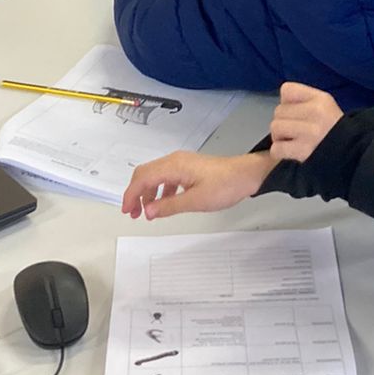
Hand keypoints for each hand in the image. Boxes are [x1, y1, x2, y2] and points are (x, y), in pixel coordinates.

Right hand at [121, 151, 273, 220]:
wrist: (246, 175)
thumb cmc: (224, 186)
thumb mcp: (195, 201)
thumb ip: (169, 206)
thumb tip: (148, 211)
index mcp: (173, 166)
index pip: (143, 178)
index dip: (131, 195)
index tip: (127, 211)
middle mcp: (174, 160)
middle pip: (145, 174)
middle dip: (135, 193)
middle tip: (132, 213)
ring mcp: (182, 163)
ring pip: (155, 176)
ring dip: (147, 193)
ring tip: (147, 212)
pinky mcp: (189, 168)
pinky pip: (167, 177)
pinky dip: (160, 190)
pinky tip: (164, 203)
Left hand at [271, 83, 343, 162]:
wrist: (352, 154)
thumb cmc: (335, 130)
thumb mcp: (326, 106)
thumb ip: (305, 100)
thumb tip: (281, 103)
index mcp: (321, 99)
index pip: (286, 90)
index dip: (287, 102)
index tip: (296, 113)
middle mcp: (315, 112)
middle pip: (278, 111)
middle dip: (283, 122)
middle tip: (293, 132)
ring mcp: (309, 132)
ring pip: (275, 128)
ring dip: (279, 137)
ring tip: (291, 141)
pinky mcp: (303, 151)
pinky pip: (276, 148)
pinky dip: (279, 152)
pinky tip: (289, 152)